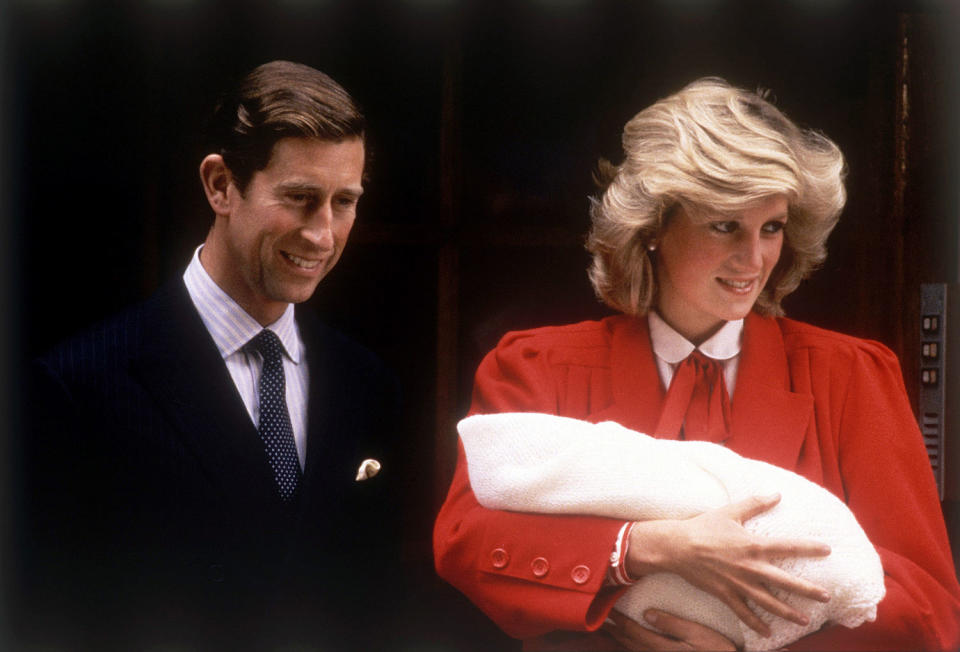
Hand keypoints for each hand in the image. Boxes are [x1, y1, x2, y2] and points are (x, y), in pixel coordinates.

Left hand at [603, 608, 736, 650]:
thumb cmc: (717, 649)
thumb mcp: (697, 633)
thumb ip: (671, 623)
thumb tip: (647, 613)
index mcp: (662, 647)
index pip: (633, 631)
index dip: (618, 620)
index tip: (607, 608)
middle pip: (629, 643)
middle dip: (614, 631)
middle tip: (599, 619)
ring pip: (633, 651)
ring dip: (619, 640)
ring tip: (609, 630)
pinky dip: (631, 648)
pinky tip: (629, 643)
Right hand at [626, 494, 831, 636]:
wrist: (677, 547)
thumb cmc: (704, 527)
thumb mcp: (730, 511)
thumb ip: (756, 503)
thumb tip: (777, 494)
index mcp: (753, 545)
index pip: (788, 547)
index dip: (809, 548)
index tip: (828, 550)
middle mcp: (750, 567)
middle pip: (785, 582)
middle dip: (808, 591)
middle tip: (827, 597)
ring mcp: (738, 583)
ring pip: (768, 602)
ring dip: (788, 613)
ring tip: (805, 621)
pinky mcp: (725, 594)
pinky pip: (743, 613)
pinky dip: (755, 624)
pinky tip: (768, 633)